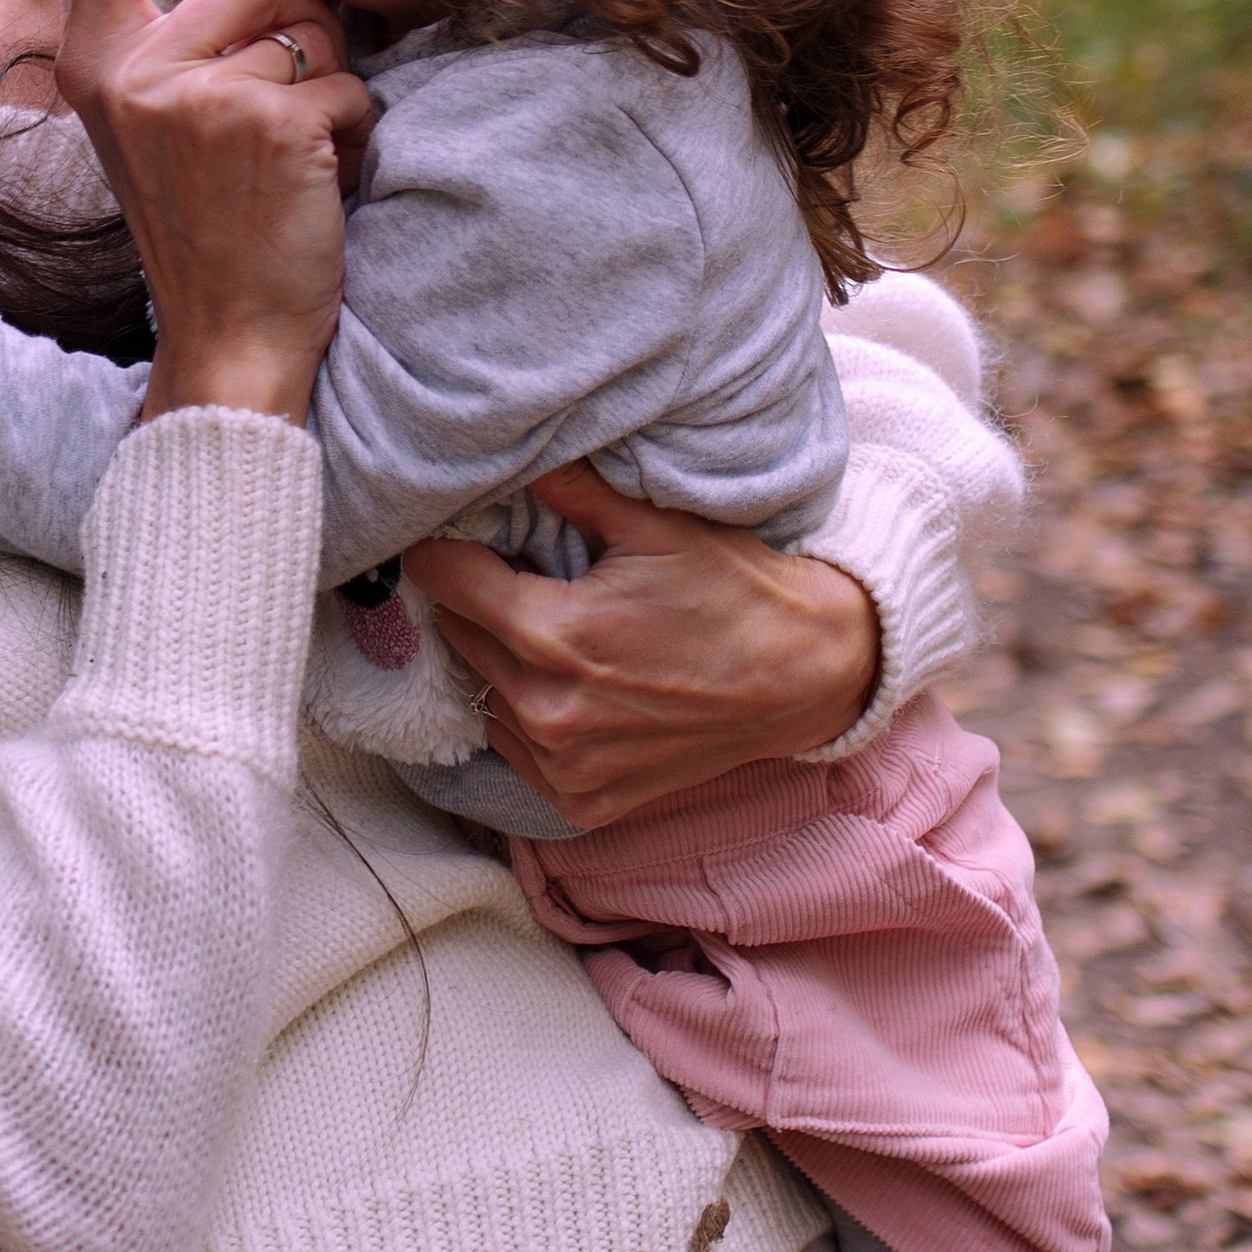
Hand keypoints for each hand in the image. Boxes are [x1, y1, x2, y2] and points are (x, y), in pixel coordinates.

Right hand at [56, 0, 368, 422]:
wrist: (229, 338)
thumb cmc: (214, 228)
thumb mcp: (163, 123)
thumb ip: (186, 39)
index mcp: (96, 59)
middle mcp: (129, 69)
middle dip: (299, 38)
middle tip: (271, 132)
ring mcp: (190, 94)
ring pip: (312, 24)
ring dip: (331, 87)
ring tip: (292, 160)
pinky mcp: (261, 121)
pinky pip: (348, 83)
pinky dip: (356, 133)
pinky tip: (316, 187)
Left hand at [405, 464, 880, 828]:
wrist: (807, 676)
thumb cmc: (734, 591)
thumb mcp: (654, 522)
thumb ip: (571, 487)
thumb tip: (514, 451)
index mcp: (557, 635)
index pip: (445, 582)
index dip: (444, 550)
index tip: (452, 535)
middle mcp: (549, 710)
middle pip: (458, 638)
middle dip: (474, 602)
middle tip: (513, 575)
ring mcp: (566, 765)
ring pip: (484, 696)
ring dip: (499, 662)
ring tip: (551, 631)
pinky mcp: (584, 801)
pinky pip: (518, 750)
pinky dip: (529, 717)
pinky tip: (570, 686)